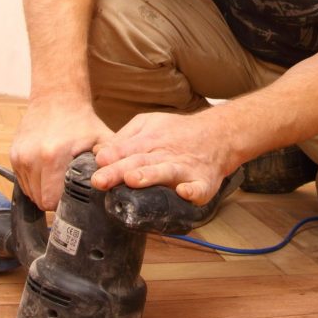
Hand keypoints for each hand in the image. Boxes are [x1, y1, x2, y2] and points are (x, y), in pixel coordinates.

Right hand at [10, 97, 112, 209]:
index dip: (64, 204)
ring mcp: (19, 156)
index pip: (51, 201)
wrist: (57, 98)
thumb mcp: (102, 141)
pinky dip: (35, 182)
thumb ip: (112, 164)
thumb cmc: (81, 121)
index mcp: (52, 156)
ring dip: (43, 191)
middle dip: (55, 201)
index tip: (75, 198)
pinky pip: (23, 181)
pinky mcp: (13, 154)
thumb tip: (117, 188)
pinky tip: (48, 172)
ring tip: (58, 180)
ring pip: (30, 192)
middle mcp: (31, 157)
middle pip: (39, 200)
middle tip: (69, 191)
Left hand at [91, 112, 238, 205]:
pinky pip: (199, 188)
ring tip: (133, 180)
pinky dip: (192, 191)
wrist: (220, 134)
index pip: (126, 150)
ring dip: (150, 176)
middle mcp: (166, 154)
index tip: (97, 164)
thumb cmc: (179, 133)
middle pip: (140, 161)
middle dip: (120, 171)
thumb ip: (124, 138)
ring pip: (166, 172)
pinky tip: (184, 192)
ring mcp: (185, 168)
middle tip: (101, 180)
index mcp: (150, 141)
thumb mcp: (149, 124)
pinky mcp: (203, 182)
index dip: (111, 158)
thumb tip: (98, 153)